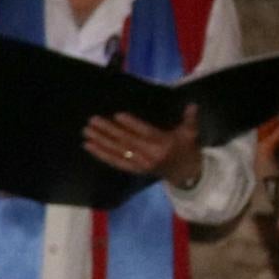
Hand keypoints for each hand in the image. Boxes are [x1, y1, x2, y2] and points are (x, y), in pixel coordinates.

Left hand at [80, 102, 201, 188]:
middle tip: (93, 121)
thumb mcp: (191, 133)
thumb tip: (192, 105)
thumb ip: (190, 119)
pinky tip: (89, 146)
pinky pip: (115, 162)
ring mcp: (139, 164)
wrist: (185, 174)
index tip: (117, 115)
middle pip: (126, 141)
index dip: (131, 124)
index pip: (144, 133)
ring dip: (100, 142)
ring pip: (117, 152)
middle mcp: (149, 155)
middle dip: (108, 131)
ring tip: (86, 132)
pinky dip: (101, 154)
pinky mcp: (133, 170)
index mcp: (163, 144)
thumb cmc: (186, 149)